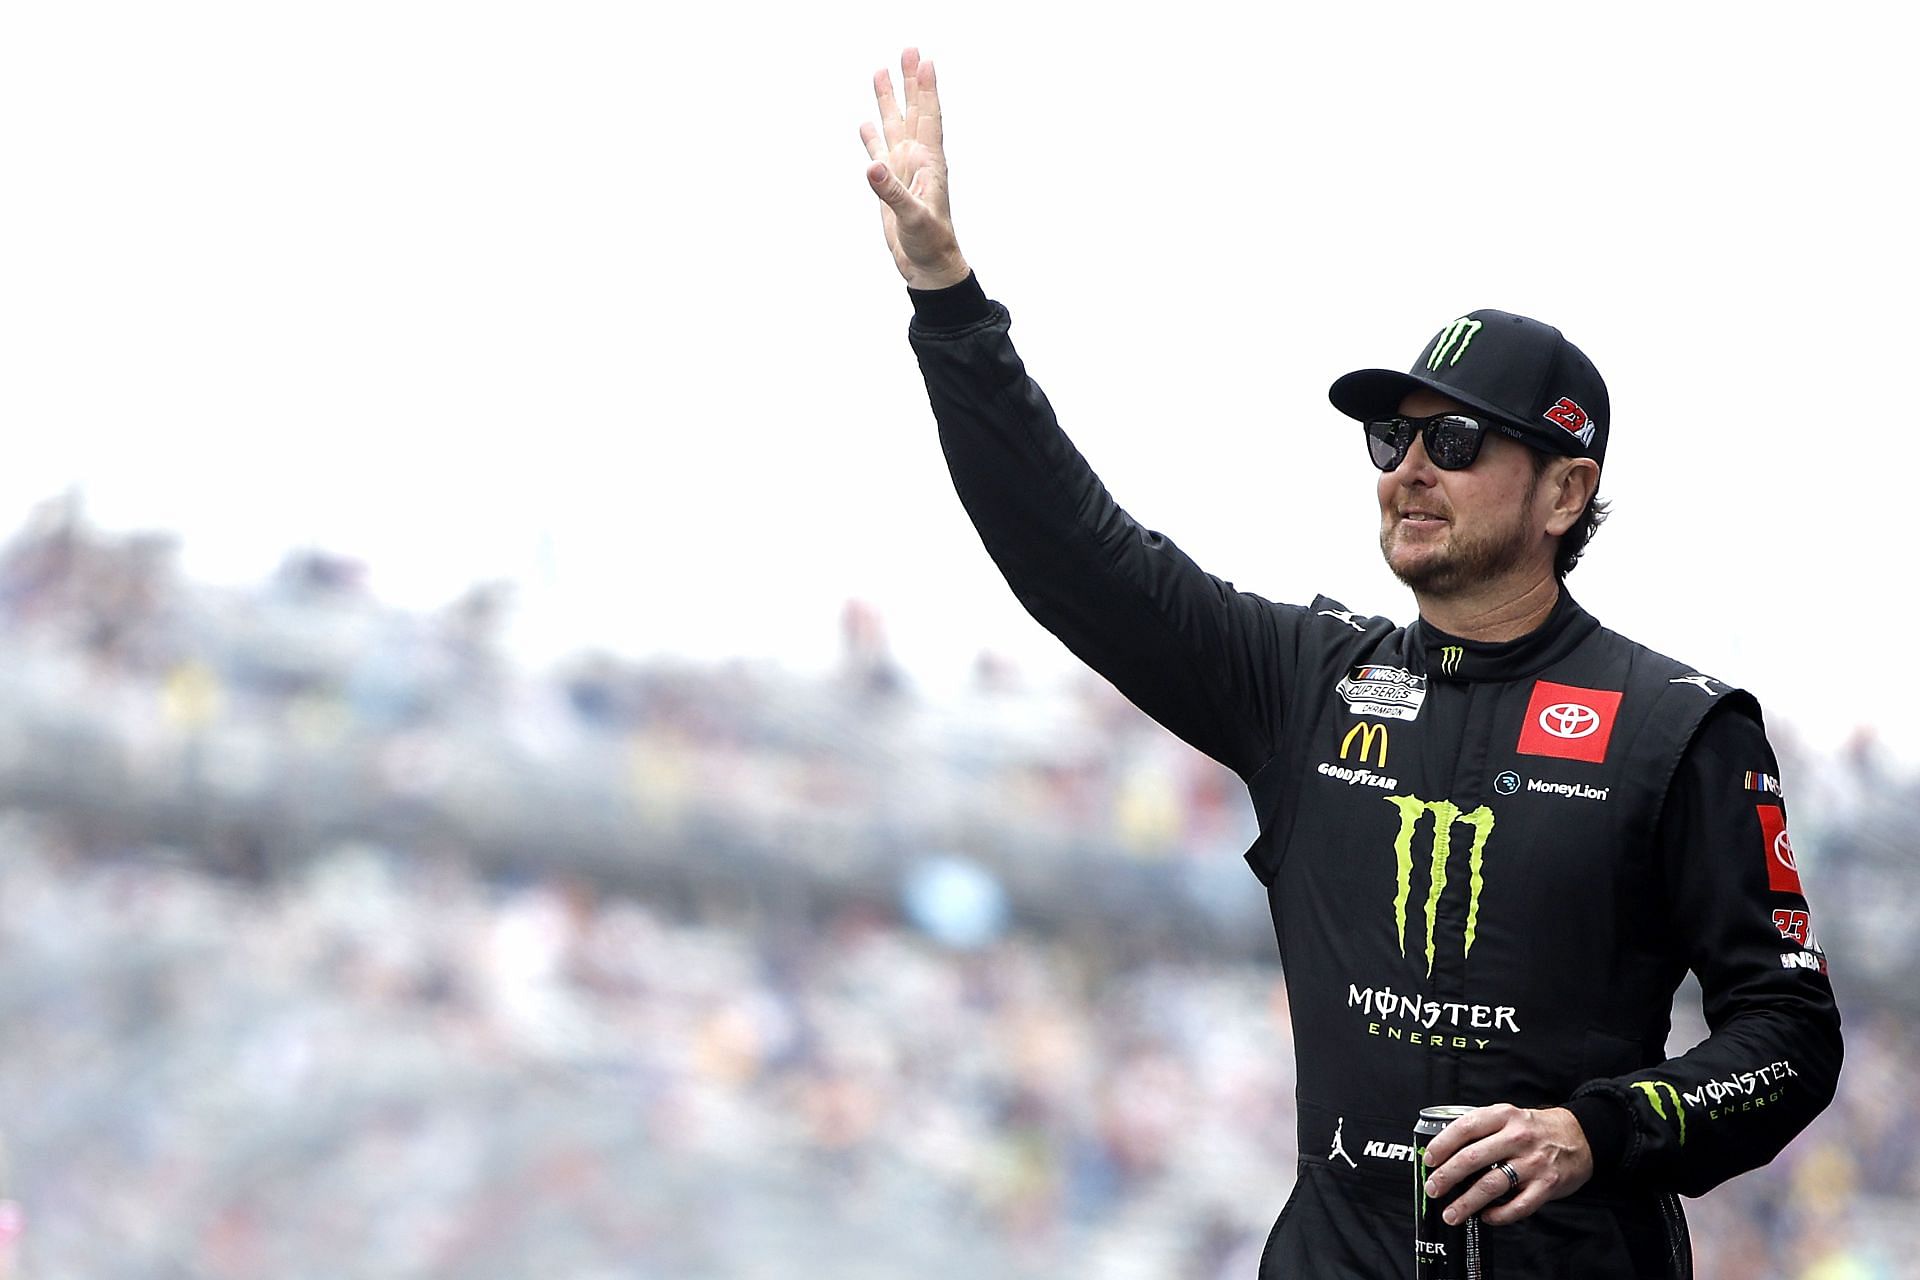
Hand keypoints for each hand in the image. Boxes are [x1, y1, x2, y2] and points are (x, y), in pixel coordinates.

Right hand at [859, 48, 969, 289]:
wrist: (929, 266)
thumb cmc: (931, 243)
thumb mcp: (913, 218)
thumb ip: (892, 192)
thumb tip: (872, 166)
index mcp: (929, 163)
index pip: (928, 117)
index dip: (926, 90)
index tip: (924, 61)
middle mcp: (917, 160)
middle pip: (913, 111)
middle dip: (910, 82)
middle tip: (908, 51)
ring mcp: (903, 171)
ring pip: (894, 126)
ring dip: (889, 101)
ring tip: (881, 72)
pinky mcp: (890, 185)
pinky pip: (879, 154)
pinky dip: (872, 138)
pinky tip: (866, 124)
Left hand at [1420, 1104, 1593, 1226]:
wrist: (1581, 1137)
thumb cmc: (1536, 1129)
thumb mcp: (1509, 1117)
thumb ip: (1483, 1131)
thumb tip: (1447, 1154)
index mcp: (1503, 1116)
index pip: (1465, 1128)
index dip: (1442, 1145)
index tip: (1428, 1160)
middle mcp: (1517, 1137)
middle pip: (1472, 1158)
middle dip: (1446, 1177)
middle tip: (1432, 1189)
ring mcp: (1533, 1162)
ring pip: (1491, 1185)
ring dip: (1466, 1203)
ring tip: (1452, 1213)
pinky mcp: (1547, 1185)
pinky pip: (1517, 1206)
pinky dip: (1498, 1215)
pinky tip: (1486, 1216)